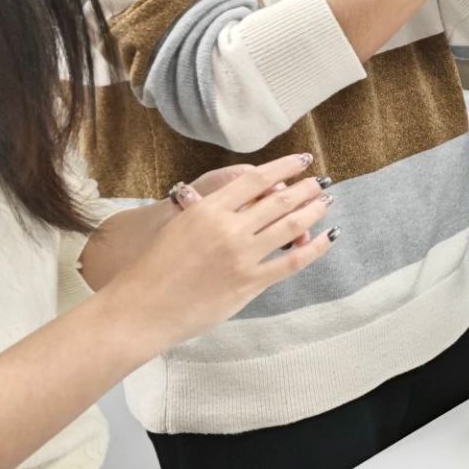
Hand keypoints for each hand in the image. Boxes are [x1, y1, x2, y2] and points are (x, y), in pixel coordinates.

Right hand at [103, 156, 334, 350]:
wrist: (141, 308)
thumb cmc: (152, 267)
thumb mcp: (178, 225)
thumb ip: (209, 211)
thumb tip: (239, 202)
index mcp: (208, 208)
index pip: (256, 179)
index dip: (284, 166)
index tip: (302, 160)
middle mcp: (229, 228)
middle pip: (280, 200)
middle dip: (307, 188)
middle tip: (322, 181)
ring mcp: (242, 256)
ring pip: (291, 226)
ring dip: (314, 211)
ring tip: (326, 202)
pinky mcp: (250, 283)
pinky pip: (292, 262)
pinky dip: (314, 248)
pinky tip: (327, 238)